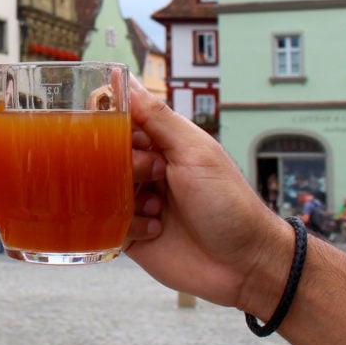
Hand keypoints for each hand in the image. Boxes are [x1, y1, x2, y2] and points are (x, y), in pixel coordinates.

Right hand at [122, 76, 291, 316]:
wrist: (246, 265)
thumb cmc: (228, 201)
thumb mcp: (194, 151)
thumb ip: (156, 117)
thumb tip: (124, 79)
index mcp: (160, 143)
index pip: (117, 119)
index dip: (110, 122)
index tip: (113, 129)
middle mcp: (144, 169)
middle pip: (102, 153)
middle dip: (124, 163)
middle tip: (154, 175)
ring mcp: (135, 201)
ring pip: (99, 188)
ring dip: (127, 196)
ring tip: (160, 208)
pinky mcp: (128, 235)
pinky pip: (104, 223)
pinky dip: (127, 225)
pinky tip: (157, 229)